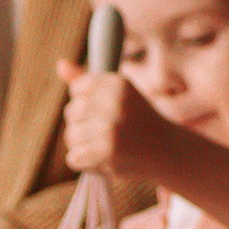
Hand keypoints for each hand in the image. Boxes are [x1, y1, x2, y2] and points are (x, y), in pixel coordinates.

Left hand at [56, 60, 177, 181]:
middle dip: (84, 125)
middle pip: (70, 113)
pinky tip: (107, 159)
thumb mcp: (118, 94)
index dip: (87, 103)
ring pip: (71, 137)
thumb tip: (61, 65)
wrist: (167, 151)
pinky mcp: (108, 151)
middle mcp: (114, 101)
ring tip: (108, 146)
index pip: (76, 89)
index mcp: (117, 83)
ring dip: (85, 146)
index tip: (108, 111)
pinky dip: (87, 163)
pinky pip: (74, 157)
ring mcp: (111, 127)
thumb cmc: (138, 121)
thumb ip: (86, 81)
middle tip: (109, 131)